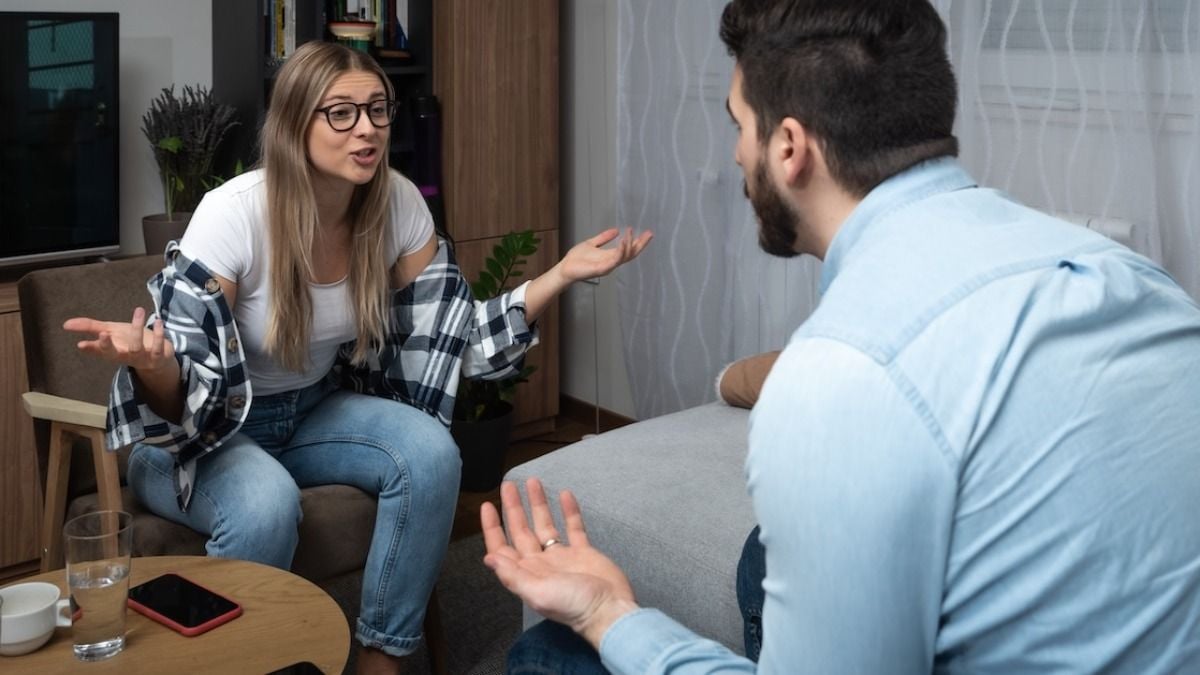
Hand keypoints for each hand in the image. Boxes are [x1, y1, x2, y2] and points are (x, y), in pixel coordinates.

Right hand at [63, 307, 175, 373]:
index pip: (98, 351)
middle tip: (103, 333)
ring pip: (136, 347)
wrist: (158, 356)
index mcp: (111, 350)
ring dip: (137, 329)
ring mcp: (141, 358)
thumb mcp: (110, 332)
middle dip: (107, 345)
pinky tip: (159, 322)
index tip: (80, 344)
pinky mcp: (158, 357)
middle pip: (113, 354)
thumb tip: (65, 324)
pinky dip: (159, 335)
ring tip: (138, 310)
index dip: (90, 348)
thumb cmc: (129, 341)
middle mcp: (124, 355)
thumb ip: (90, 327)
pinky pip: (159, 348)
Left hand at [481, 478, 638, 648]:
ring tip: (533, 482)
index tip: (487, 505)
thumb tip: (489, 558)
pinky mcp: (584, 553)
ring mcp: (563, 557)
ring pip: (546, 525)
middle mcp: (541, 563)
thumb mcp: (538, 593)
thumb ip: (513, 575)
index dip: (493, 527)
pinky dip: (569, 511)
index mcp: (527, 573)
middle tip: (508, 485)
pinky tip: (565, 495)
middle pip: (522, 531)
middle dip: (513, 508)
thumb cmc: (574, 606)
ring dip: (538, 504)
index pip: (503, 547)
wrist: (610, 610)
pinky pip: (574, 527)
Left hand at [556, 227, 652, 283]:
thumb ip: (603, 238)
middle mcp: (612, 262)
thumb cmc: (576, 259)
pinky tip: (623, 240)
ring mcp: (608, 266)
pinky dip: (620, 250)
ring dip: (629, 244)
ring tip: (631, 232)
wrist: (564, 269)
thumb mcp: (591, 243)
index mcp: (610, 256)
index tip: (647, 233)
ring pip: (625, 256)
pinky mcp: (602, 269)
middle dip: (641, 244)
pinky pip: (615, 260)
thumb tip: (616, 230)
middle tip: (650, 234)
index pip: (628, 249)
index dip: (638, 241)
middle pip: (631, 253)